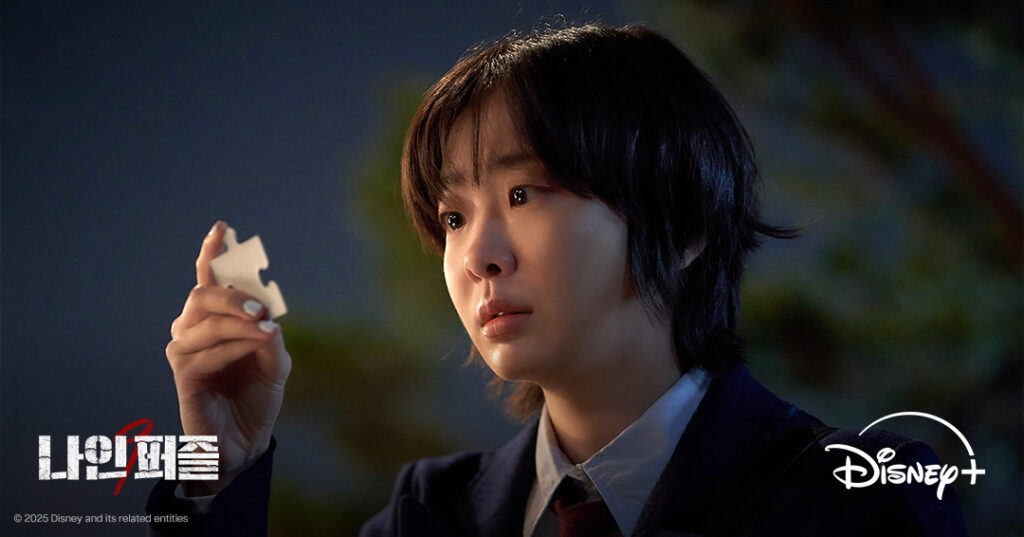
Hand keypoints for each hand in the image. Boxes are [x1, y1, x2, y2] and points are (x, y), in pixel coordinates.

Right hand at [165, 221, 291, 494]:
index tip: (223, 227)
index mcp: (215, 318)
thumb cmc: (256, 395)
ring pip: (207, 322)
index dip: (213, 252)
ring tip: (266, 332)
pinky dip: (233, 348)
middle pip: (203, 294)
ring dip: (241, 325)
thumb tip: (266, 317)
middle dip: (234, 295)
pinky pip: (206, 352)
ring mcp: (184, 350)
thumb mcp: (275, 360)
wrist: (245, 439)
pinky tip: (250, 353)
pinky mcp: (183, 374)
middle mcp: (193, 328)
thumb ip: (270, 335)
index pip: (209, 278)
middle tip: (262, 307)